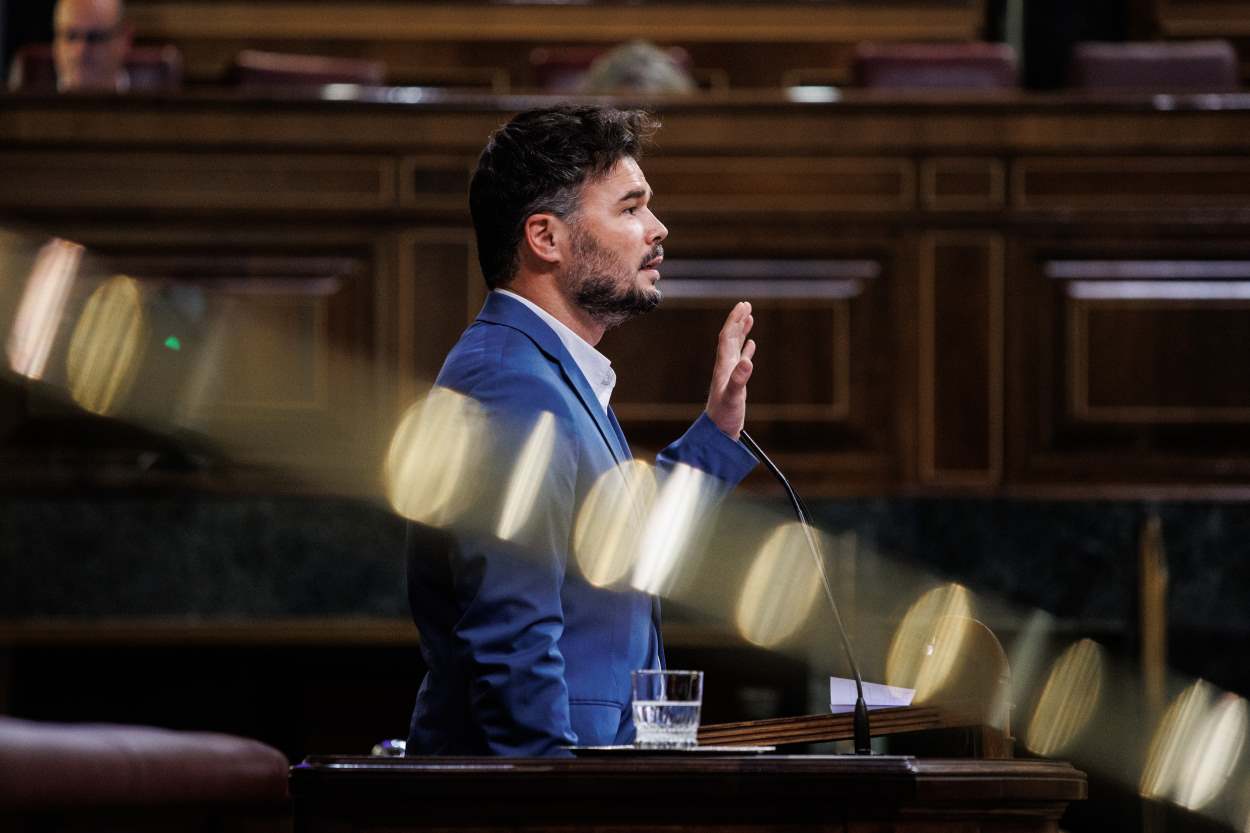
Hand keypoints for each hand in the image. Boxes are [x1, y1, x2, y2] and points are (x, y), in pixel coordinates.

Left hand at [705, 301, 755, 440]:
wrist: (717, 433)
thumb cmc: (724, 416)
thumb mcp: (733, 397)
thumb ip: (739, 379)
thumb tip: (747, 361)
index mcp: (723, 366)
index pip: (727, 337)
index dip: (734, 320)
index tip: (743, 306)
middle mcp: (724, 367)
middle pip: (730, 337)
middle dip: (737, 320)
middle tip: (746, 305)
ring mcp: (729, 374)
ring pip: (735, 347)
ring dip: (741, 331)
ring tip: (749, 318)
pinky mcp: (734, 383)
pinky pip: (740, 360)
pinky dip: (746, 349)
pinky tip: (750, 346)